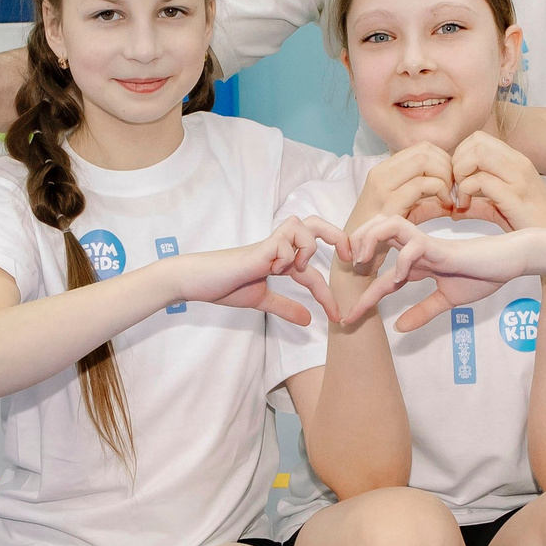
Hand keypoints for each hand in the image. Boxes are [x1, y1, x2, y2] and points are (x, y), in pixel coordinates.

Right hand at [165, 217, 344, 325]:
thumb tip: (309, 320)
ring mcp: (269, 245)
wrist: (196, 282)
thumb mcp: (261, 300)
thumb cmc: (224, 285)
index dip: (328, 294)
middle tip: (349, 259)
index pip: (315, 271)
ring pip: (303, 225)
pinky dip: (287, 255)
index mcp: (281, 260)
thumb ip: (285, 307)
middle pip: (316, 224)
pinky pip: (283, 240)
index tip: (337, 316)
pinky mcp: (258, 248)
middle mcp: (279, 248)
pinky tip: (274, 269)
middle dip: (338, 237)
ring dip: (309, 247)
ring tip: (297, 268)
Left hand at [344, 214, 527, 329]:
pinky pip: (414, 245)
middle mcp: (415, 247)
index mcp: (415, 260)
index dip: (362, 296)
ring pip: (388, 226)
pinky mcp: (441, 247)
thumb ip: (422, 312)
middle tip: (346, 271)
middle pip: (374, 232)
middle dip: (354, 247)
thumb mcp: (447, 300)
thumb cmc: (482, 275)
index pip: (379, 273)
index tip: (347, 320)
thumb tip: (398, 329)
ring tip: (363, 264)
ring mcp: (427, 244)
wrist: (508, 263)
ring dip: (370, 241)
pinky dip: (402, 259)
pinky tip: (400, 277)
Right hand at [351, 143, 463, 228]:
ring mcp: (383, 186)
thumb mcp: (408, 211)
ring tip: (450, 197)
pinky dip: (441, 191)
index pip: (422, 147)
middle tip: (455, 189)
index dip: (444, 160)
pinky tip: (446, 205)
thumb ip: (429, 200)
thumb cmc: (381, 234)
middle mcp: (381, 172)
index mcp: (384, 170)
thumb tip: (456, 197)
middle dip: (447, 167)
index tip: (452, 181)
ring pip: (424, 161)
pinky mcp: (388, 202)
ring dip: (445, 177)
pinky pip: (422, 184)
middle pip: (425, 151)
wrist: (356, 254)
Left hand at [448, 131, 545, 232]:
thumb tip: (453, 209)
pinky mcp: (516, 197)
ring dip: (460, 175)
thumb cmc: (533, 227)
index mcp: (517, 161)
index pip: (479, 139)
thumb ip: (479, 204)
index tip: (457, 180)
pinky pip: (481, 181)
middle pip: (476, 141)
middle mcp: (519, 163)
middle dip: (457, 162)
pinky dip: (465, 192)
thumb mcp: (502, 209)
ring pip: (477, 154)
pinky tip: (465, 208)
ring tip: (461, 198)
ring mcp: (519, 178)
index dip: (460, 155)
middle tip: (455, 188)